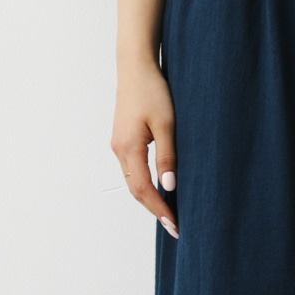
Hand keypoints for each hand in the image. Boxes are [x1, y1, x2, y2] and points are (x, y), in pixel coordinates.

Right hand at [111, 58, 178, 237]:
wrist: (136, 66)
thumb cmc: (153, 91)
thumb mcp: (167, 124)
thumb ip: (167, 156)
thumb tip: (169, 186)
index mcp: (129, 148)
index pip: (144, 189)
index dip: (160, 209)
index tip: (175, 225)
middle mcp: (119, 150)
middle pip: (136, 191)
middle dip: (155, 210)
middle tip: (175, 227)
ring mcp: (119, 145)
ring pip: (133, 182)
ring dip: (149, 199)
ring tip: (169, 214)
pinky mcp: (123, 140)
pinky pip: (133, 170)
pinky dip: (145, 185)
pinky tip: (159, 190)